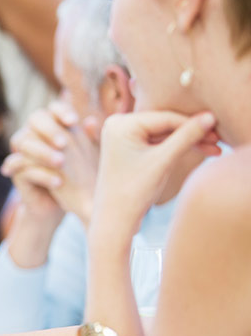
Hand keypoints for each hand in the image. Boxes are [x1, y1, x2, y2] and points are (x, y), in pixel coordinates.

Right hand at [3, 102, 98, 225]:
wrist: (66, 204)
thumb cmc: (81, 175)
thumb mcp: (90, 158)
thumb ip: (91, 140)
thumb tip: (91, 122)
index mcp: (53, 126)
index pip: (53, 109)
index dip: (61, 111)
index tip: (73, 122)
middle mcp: (35, 134)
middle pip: (34, 119)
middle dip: (49, 129)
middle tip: (64, 143)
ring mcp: (23, 152)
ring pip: (24, 142)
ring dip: (42, 152)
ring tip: (61, 163)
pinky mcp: (17, 173)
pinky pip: (21, 168)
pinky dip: (40, 174)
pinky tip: (58, 182)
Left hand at [92, 111, 218, 242]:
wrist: (114, 218)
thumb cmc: (134, 191)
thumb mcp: (163, 161)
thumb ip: (186, 137)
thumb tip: (210, 116)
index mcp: (120, 124)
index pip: (166, 118)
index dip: (194, 124)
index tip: (219, 132)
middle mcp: (118, 124)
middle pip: (164, 124)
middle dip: (192, 134)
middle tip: (220, 140)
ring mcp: (122, 136)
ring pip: (163, 134)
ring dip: (187, 142)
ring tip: (215, 149)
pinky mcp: (128, 147)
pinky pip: (156, 142)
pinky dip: (174, 148)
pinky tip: (201, 150)